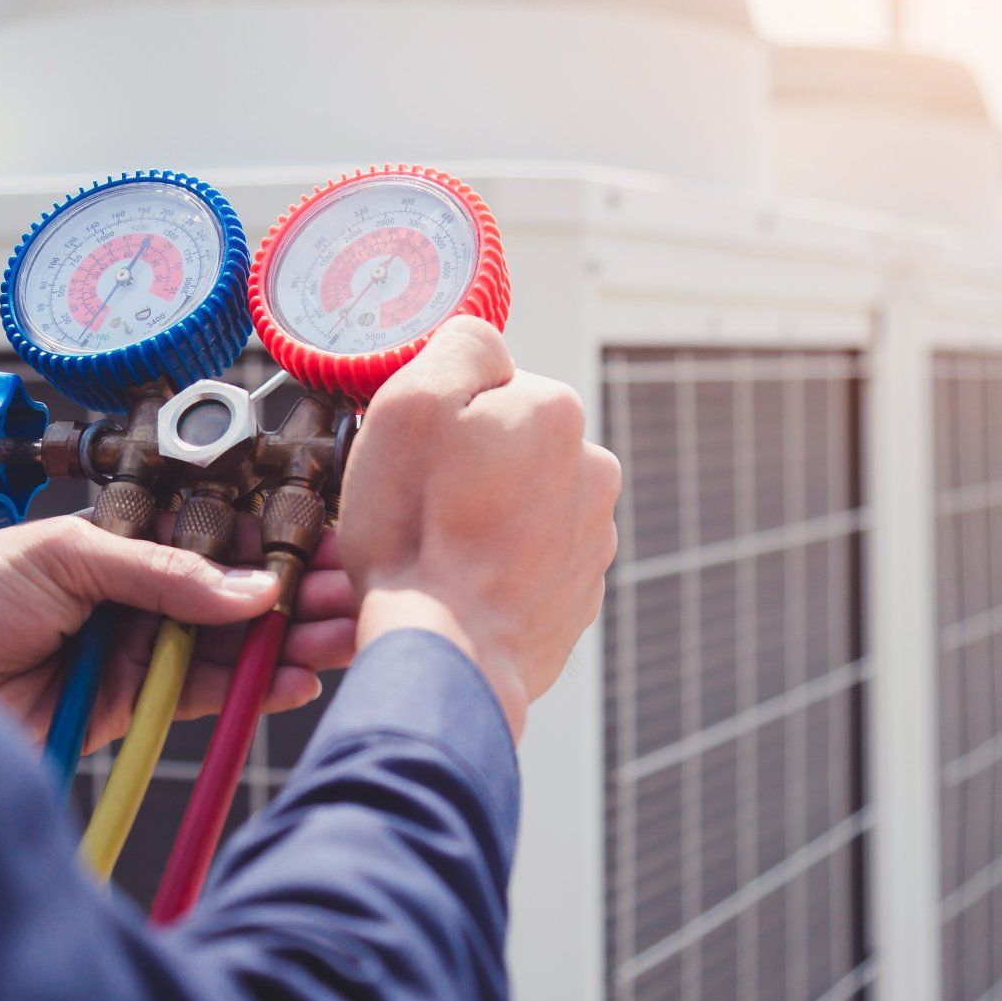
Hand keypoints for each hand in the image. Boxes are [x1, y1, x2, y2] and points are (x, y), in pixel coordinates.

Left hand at [0, 515, 359, 747]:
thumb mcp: (63, 555)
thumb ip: (160, 573)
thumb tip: (247, 591)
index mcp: (124, 543)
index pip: (218, 541)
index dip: (274, 546)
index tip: (326, 547)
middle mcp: (138, 596)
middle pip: (236, 596)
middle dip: (297, 596)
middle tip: (350, 597)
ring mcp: (138, 652)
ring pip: (232, 647)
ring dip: (289, 644)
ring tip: (339, 639)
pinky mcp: (130, 708)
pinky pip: (204, 698)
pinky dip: (251, 691)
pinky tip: (293, 680)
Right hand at [340, 317, 620, 739]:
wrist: (449, 655)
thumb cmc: (418, 534)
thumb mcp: (409, 405)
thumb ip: (459, 347)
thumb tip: (485, 344)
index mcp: (555, 411)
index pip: (489, 383)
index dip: (442, 417)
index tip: (416, 455)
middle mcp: (592, 467)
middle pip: (510, 444)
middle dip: (469, 467)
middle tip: (419, 506)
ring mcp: (592, 537)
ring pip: (521, 503)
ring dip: (485, 517)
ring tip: (438, 553)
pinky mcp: (580, 595)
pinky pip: (531, 561)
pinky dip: (500, 568)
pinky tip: (462, 586)